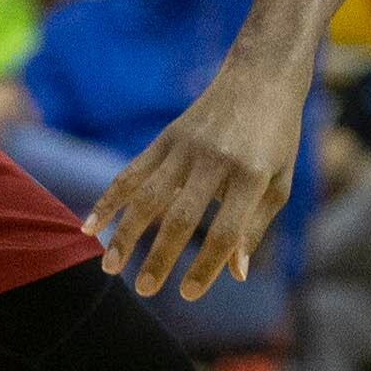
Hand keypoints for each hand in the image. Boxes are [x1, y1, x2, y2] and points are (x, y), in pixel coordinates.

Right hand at [85, 60, 309, 298]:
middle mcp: (216, 160)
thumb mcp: (279, 182)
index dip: (207, 267)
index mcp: (251, 175)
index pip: (225, 231)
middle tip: (144, 290)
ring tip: (110, 267)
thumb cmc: (276, 138)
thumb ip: (254, 226)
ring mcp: (187, 146)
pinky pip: (132, 172)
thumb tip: (234, 272)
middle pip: (181, 217)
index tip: (187, 294)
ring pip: (148, 196)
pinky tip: (91, 226)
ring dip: (126, 234)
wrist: (261, 76)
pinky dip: (109, 199)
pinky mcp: (167, 137)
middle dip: (160, 258)